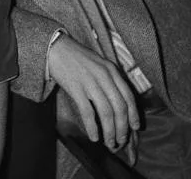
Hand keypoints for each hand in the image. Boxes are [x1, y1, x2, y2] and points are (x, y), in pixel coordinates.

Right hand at [47, 34, 139, 150]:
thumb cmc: (77, 57)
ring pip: (106, 112)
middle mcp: (104, 76)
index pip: (128, 96)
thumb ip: (110, 78)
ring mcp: (90, 82)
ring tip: (109, 143)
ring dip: (110, 131)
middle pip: (119, 107)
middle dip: (122, 128)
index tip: (134, 128)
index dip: (133, 115)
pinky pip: (88, 112)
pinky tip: (94, 137)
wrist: (55, 47)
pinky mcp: (76, 88)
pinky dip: (93, 127)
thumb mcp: (99, 63)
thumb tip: (118, 102)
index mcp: (112, 70)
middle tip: (121, 141)